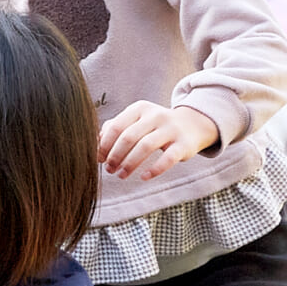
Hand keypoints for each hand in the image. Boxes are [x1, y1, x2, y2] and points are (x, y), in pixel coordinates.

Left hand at [99, 100, 221, 180]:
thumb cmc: (155, 126)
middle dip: (115, 156)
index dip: (104, 145)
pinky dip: (154, 170)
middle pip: (128, 137)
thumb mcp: (136, 121)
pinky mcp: (184, 144)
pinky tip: (143, 177)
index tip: (99, 159)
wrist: (192, 125)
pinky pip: (167, 159)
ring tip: (121, 175)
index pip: (116, 126)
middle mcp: (155, 115)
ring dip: (130, 164)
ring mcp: (171, 129)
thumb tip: (94, 143)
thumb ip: (115, 128)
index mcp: (139, 108)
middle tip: (109, 170)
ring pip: (145, 147)